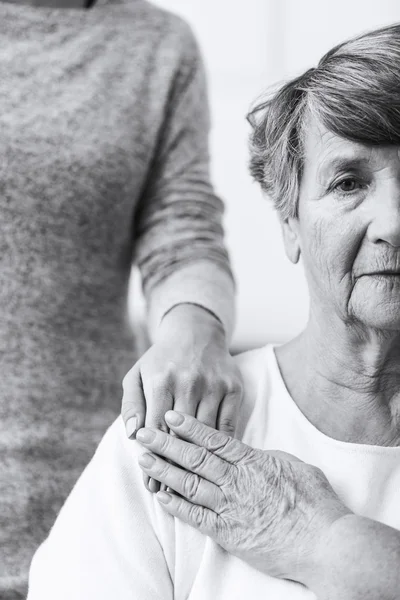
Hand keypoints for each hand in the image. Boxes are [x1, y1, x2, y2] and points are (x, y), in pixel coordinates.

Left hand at [121, 304, 242, 492]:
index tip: (150, 484)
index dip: (153, 460)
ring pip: (206, 434)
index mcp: (161, 380)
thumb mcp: (136, 375)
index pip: (156, 428)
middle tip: (168, 492)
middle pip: (181, 435)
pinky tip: (216, 465)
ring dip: (197, 463)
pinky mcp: (233, 388)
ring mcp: (214, 385)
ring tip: (191, 486)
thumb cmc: (160, 359)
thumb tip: (132, 435)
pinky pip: (228, 425)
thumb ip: (131, 404)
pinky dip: (221, 448)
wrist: (195, 332)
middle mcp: (189, 382)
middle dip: (173, 467)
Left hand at [136, 411, 350, 584]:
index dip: (189, 426)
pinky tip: (161, 495)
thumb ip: (267, 457)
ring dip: (165, 471)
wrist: (325, 544)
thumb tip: (252, 453)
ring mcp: (231, 508)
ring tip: (144, 459)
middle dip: (166, 444)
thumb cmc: (316, 503)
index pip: (214, 439)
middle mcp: (236, 482)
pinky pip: (196, 518)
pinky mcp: (229, 535)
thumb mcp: (293, 466)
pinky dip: (176, 506)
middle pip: (194, 458)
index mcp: (252, 462)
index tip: (170, 415)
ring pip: (190, 484)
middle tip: (144, 433)